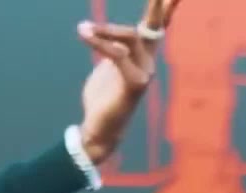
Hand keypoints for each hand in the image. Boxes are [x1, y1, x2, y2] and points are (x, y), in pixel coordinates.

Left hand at [75, 0, 182, 163]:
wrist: (101, 128)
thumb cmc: (104, 97)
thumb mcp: (108, 66)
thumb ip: (112, 49)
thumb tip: (104, 32)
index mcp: (142, 56)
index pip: (155, 28)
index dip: (163, 9)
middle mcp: (148, 63)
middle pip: (154, 29)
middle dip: (158, 9)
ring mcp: (144, 74)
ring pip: (130, 38)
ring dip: (105, 30)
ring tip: (82, 28)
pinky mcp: (134, 85)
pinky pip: (117, 55)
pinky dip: (101, 43)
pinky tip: (85, 34)